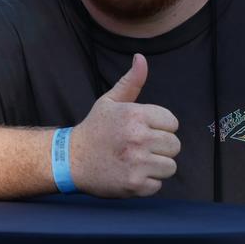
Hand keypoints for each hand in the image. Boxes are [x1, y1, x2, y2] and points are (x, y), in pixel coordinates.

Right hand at [70, 54, 179, 197]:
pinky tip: (130, 174)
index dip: (159, 128)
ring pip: (170, 166)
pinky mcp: (135, 183)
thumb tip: (141, 58)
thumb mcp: (109, 103)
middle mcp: (138, 137)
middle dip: (159, 148)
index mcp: (135, 115)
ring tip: (135, 162)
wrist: (70, 160)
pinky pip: (158, 185)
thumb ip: (130, 82)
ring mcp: (137, 162)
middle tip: (137, 148)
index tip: (141, 131)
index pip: (172, 123)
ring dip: (155, 166)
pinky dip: (146, 183)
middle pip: (175, 145)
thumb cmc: (94, 130)